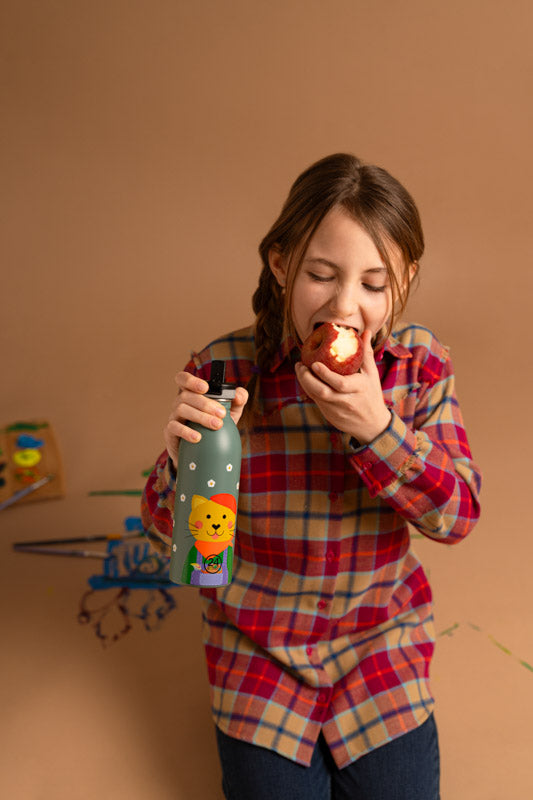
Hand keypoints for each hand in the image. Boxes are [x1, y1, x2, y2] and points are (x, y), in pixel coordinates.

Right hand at [164, 371, 247, 467]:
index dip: (191, 380)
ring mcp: (174, 416)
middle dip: (205, 403)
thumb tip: (239, 395)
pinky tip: (198, 438)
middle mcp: (180, 402)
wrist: (203, 452)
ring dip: (200, 416)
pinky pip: (174, 428)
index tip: (205, 387)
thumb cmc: (215, 428)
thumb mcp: (230, 414)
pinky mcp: (170, 432)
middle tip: (222, 413)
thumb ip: (238, 401)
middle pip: (186, 395)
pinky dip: (186, 432)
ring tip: (216, 425)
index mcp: (192, 394)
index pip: (183, 379)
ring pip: (181, 409)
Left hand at [294, 329, 390, 444]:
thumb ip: (366, 353)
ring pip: (316, 397)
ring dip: (305, 383)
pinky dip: (309, 390)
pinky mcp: (330, 416)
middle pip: (322, 392)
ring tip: (300, 369)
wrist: (373, 425)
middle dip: (307, 378)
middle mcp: (347, 401)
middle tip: (300, 365)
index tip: (314, 363)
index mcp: (359, 388)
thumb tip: (365, 331)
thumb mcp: (372, 374)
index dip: (325, 374)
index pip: (339, 383)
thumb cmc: (372, 394)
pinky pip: (316, 402)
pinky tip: (305, 379)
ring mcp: (337, 411)